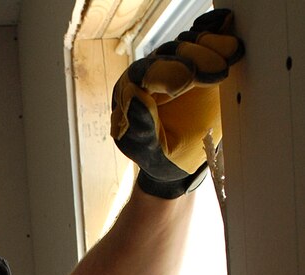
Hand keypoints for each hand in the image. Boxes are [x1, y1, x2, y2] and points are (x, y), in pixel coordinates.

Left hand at [110, 9, 244, 197]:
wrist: (185, 159)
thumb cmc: (162, 157)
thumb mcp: (149, 151)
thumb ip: (140, 128)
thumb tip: (135, 97)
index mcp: (131, 93)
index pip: (141, 73)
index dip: (164, 71)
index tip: (189, 79)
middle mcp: (151, 72)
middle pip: (169, 52)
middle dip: (194, 57)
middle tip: (219, 72)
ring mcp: (175, 63)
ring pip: (189, 42)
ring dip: (211, 44)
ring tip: (233, 55)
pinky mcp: (198, 59)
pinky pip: (205, 37)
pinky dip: (217, 29)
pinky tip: (228, 23)